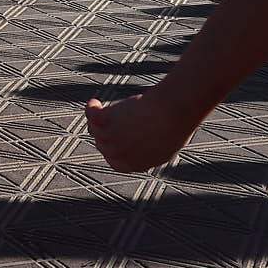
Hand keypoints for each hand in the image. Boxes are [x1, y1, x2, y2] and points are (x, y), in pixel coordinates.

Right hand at [84, 86, 200, 172]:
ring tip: (99, 109)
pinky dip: (91, 109)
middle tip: (112, 122)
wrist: (172, 112)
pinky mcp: (106, 120)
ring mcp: (111, 137)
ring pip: (96, 130)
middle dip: (106, 134)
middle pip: (103, 145)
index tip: (115, 141)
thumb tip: (143, 147)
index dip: (113, 152)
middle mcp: (119, 153)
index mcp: (135, 164)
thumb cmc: (175, 127)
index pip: (115, 163)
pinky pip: (91, 115)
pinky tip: (94, 103)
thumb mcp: (165, 147)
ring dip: (96, 120)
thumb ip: (150, 151)